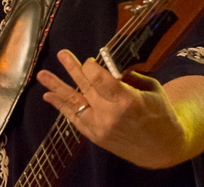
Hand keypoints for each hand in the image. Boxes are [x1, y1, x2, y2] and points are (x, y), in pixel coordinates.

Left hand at [36, 49, 203, 168]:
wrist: (161, 148)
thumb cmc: (160, 114)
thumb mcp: (150, 89)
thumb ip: (128, 77)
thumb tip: (109, 64)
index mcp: (127, 101)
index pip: (99, 78)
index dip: (91, 66)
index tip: (91, 61)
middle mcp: (110, 115)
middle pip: (85, 87)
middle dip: (72, 69)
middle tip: (62, 54)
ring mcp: (100, 127)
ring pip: (74, 102)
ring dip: (57, 87)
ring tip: (42, 75)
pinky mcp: (95, 136)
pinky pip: (74, 118)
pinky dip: (61, 106)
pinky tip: (49, 96)